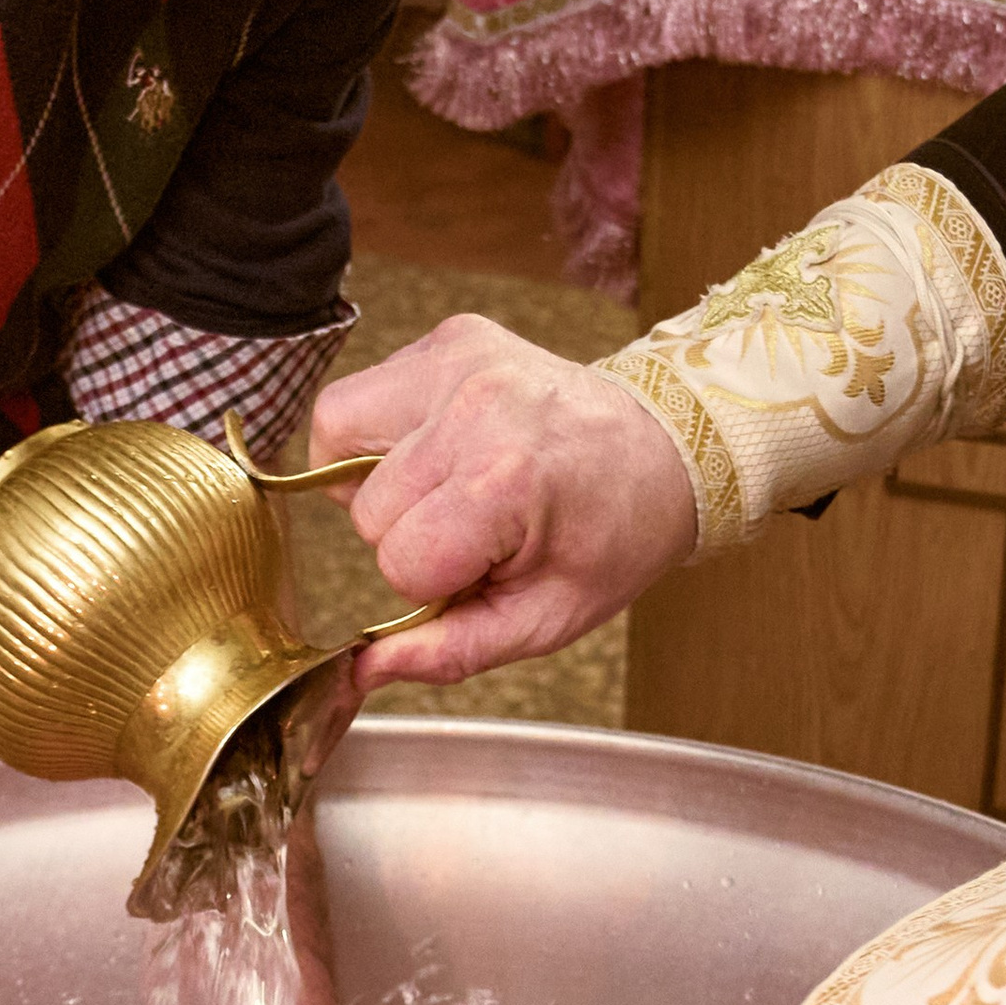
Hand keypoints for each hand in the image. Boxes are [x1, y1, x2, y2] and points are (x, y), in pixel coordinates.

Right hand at [307, 316, 695, 686]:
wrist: (666, 450)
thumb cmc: (614, 536)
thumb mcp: (547, 617)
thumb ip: (450, 651)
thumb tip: (363, 670)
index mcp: (504, 481)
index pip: (398, 560)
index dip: (433, 581)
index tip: (483, 566)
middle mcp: (475, 405)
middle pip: (366, 505)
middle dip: (410, 531)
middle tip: (474, 526)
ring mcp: (459, 358)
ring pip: (339, 432)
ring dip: (377, 474)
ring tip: (443, 484)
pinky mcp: (450, 335)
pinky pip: (363, 391)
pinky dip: (382, 428)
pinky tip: (439, 446)